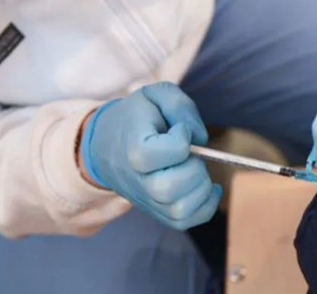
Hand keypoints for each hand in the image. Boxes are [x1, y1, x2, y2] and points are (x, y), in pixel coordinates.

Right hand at [79, 82, 220, 229]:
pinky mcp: (157, 211)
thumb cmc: (137, 117)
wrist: (108, 143)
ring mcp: (146, 199)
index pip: (166, 152)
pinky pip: (185, 221)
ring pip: (180, 210)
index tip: (179, 129)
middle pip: (170, 188)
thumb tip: (199, 139)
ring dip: (201, 188)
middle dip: (194, 168)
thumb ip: (180, 106)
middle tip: (191, 155)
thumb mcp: (155, 96)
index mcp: (134, 149)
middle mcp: (137, 180)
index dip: (182, 138)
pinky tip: (209, 187)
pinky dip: (205, 206)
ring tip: (197, 169)